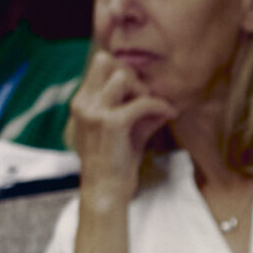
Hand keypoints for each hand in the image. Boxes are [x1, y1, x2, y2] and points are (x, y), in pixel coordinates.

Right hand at [68, 48, 178, 194]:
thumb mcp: (126, 132)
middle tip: (145, 97)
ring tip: (153, 107)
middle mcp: (84, 102)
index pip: (100, 65)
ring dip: (142, 88)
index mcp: (82, 102)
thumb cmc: (115, 164)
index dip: (125, 73)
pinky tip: (170, 114)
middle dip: (130, 73)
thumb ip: (140, 112)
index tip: (142, 93)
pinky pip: (144, 102)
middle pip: (106, 61)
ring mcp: (95, 111)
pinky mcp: (112, 123)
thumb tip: (164, 99)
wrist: (105, 191)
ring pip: (122, 75)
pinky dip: (161, 106)